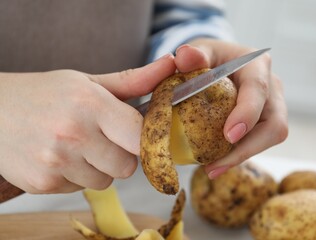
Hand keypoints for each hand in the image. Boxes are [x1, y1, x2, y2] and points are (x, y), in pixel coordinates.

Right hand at [0, 54, 175, 192]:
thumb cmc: (45, 94)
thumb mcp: (88, 82)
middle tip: (102, 139)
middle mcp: (73, 135)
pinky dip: (75, 177)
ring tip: (77, 147)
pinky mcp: (43, 183)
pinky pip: (79, 189)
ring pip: (106, 182)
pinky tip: (60, 157)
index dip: (142, 137)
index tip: (134, 133)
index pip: (140, 136)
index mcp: (90, 104)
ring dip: (98, 168)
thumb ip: (133, 80)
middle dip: (121, 156)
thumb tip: (169, 66)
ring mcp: (56, 162)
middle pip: (128, 167)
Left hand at [174, 38, 287, 177]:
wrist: (220, 61)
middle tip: (215, 165)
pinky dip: (238, 154)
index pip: (258, 90)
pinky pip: (259, 142)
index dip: (247, 114)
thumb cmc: (211, 56)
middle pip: (274, 123)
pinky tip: (215, 164)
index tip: (229, 136)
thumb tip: (182, 56)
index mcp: (257, 65)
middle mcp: (272, 87)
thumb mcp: (200, 50)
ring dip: (242, 156)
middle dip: (248, 147)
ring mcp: (272, 106)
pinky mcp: (265, 121)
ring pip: (270, 137)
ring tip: (211, 169)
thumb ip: (193, 54)